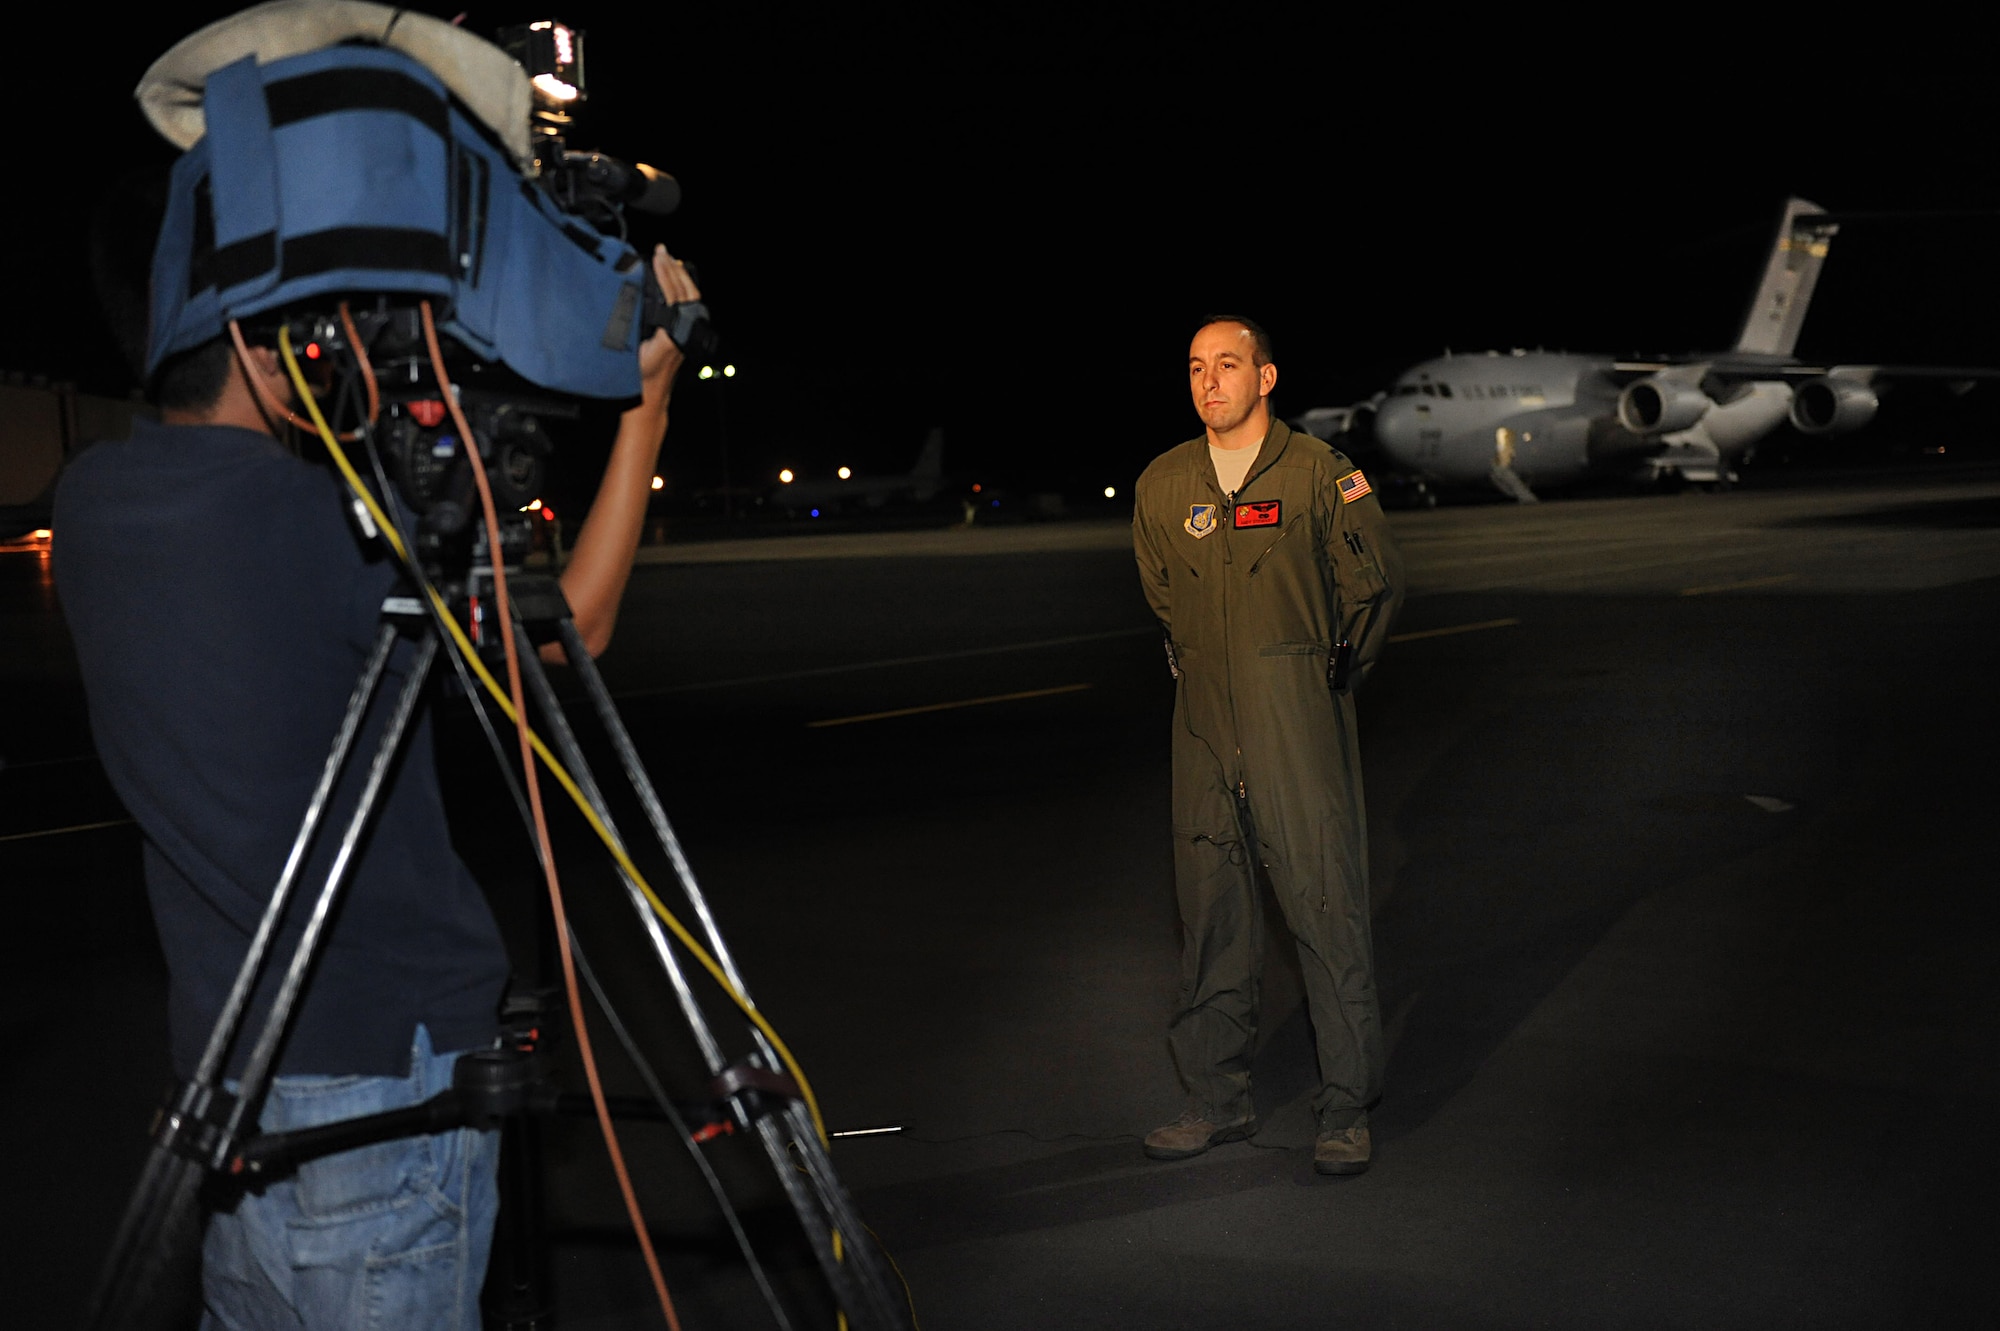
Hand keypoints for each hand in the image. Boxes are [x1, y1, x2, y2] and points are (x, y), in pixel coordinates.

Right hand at [636, 243, 701, 412]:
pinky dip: (681, 288)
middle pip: (685, 292)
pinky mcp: (685, 334)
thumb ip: (629, 325)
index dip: (664, 273)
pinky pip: (687, 305)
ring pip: (690, 297)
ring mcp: (687, 333)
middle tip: (661, 250)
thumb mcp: (628, 349)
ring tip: (668, 258)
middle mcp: (684, 332)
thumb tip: (628, 295)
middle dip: (672, 268)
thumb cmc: (636, 376)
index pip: (673, 295)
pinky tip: (673, 277)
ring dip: (679, 276)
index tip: (656, 256)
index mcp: (672, 334)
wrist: (649, 397)